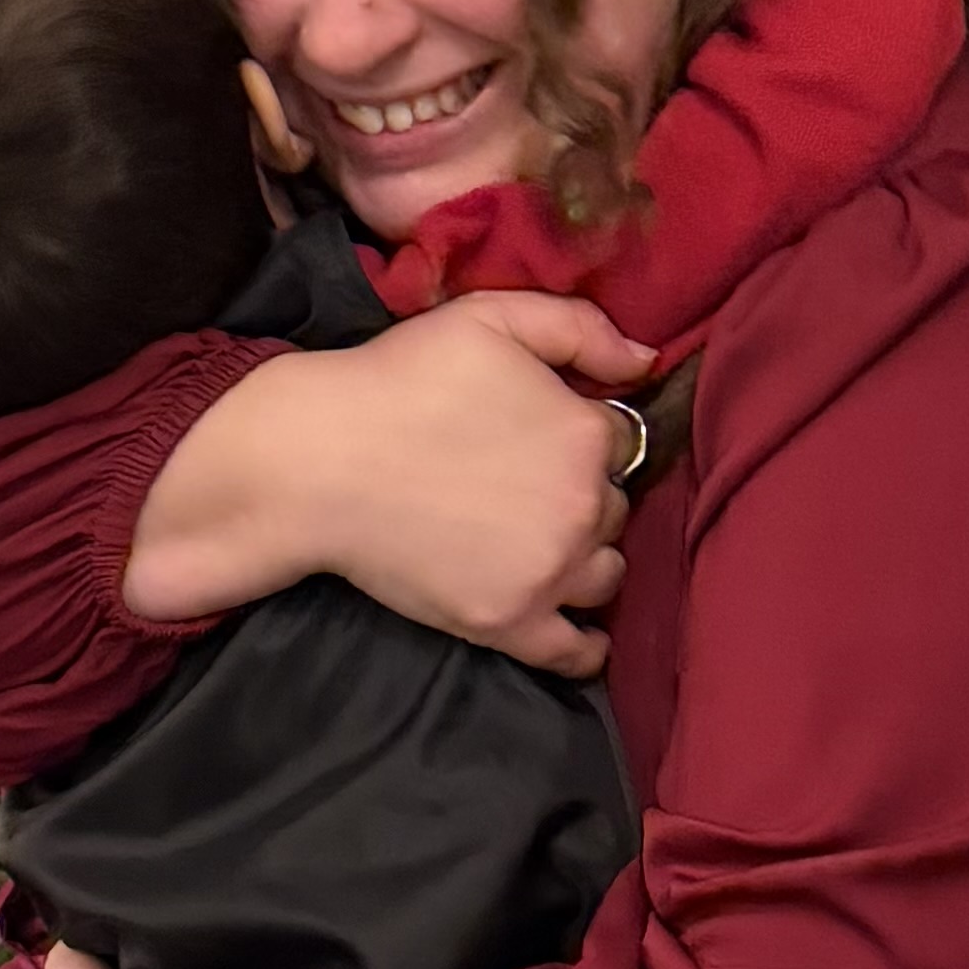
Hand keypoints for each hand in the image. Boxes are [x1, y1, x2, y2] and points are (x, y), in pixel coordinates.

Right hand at [123, 290, 651, 671]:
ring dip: (586, 559)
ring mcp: (547, 572)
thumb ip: (579, 326)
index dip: (581, 435)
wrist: (320, 459)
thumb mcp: (489, 317)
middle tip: (529, 487)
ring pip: (604, 573)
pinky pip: (572, 651)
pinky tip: (582, 634)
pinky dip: (586, 647)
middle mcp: (581, 508)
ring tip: (546, 546)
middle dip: (583, 496)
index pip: (618, 442)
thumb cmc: (399, 378)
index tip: (543, 436)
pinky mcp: (507, 623)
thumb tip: (649, 360)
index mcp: (583, 433)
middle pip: (613, 509)